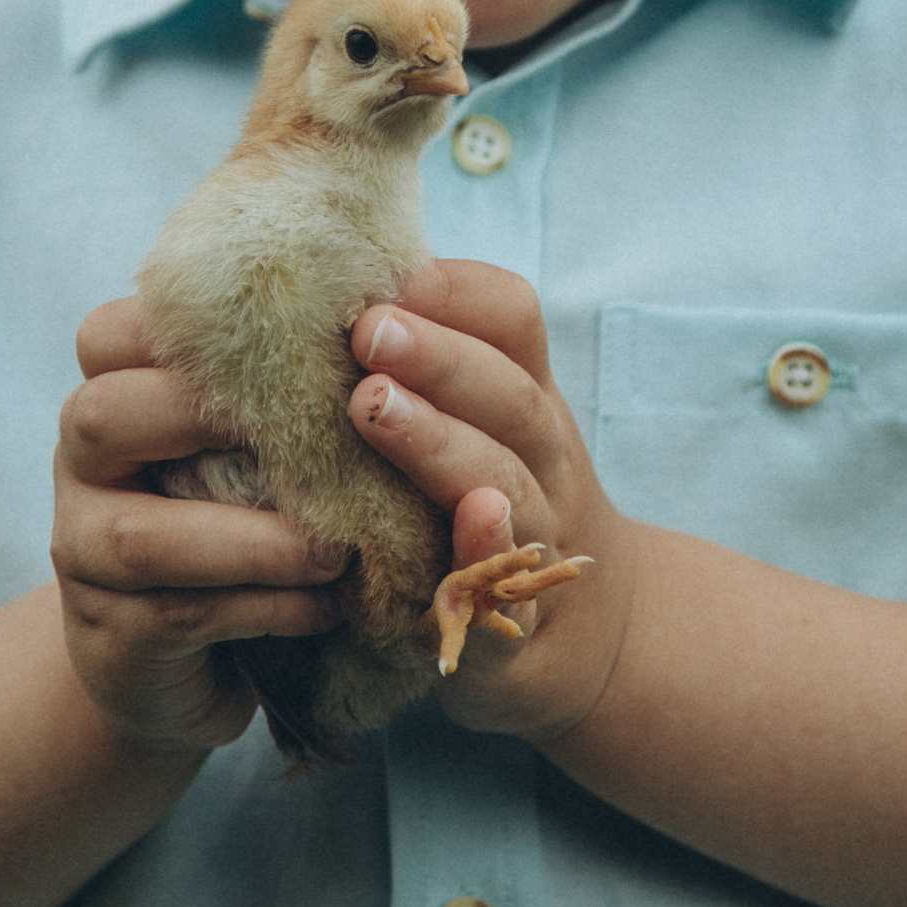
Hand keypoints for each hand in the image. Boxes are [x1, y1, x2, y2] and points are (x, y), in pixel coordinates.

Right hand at [52, 297, 346, 757]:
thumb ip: (286, 387)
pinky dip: (266, 607)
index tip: (296, 338)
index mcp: (113, 397)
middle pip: (101, 415)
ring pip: (141, 535)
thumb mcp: (257, 447)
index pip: (107, 335)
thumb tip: (387, 313)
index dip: (183, 329)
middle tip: (320, 432)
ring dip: (254, 540)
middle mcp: (80, 466)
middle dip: (207, 418)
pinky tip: (328, 605)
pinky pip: (181, 613)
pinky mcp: (110, 636)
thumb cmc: (248, 521)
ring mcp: (81, 553)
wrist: (194, 664)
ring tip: (338, 549)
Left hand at [347, 261, 631, 744]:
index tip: (387, 276)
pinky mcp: (514, 611)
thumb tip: (323, 285)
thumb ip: (424, 363)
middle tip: (365, 331)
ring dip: (441, 439)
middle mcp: (543, 454)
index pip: (510, 318)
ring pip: (504, 477)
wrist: (583, 630)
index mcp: (523, 394)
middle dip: (436, 357)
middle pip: (506, 392)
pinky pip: (504, 576)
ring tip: (375, 408)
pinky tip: (474, 517)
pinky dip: (489, 545)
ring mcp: (538, 532)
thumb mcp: (483, 421)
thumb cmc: (490, 496)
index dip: (455, 293)